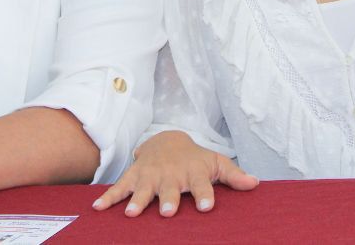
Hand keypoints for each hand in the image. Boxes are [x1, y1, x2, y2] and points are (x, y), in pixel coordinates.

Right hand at [92, 131, 257, 217]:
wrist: (167, 140)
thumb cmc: (195, 159)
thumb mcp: (216, 162)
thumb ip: (234, 175)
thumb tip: (256, 184)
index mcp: (193, 173)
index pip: (202, 185)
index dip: (205, 195)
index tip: (207, 207)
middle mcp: (171, 175)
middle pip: (170, 189)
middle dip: (169, 200)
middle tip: (169, 212)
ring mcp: (150, 176)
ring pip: (143, 189)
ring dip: (138, 200)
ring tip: (132, 213)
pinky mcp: (134, 176)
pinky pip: (120, 187)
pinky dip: (108, 197)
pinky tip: (98, 208)